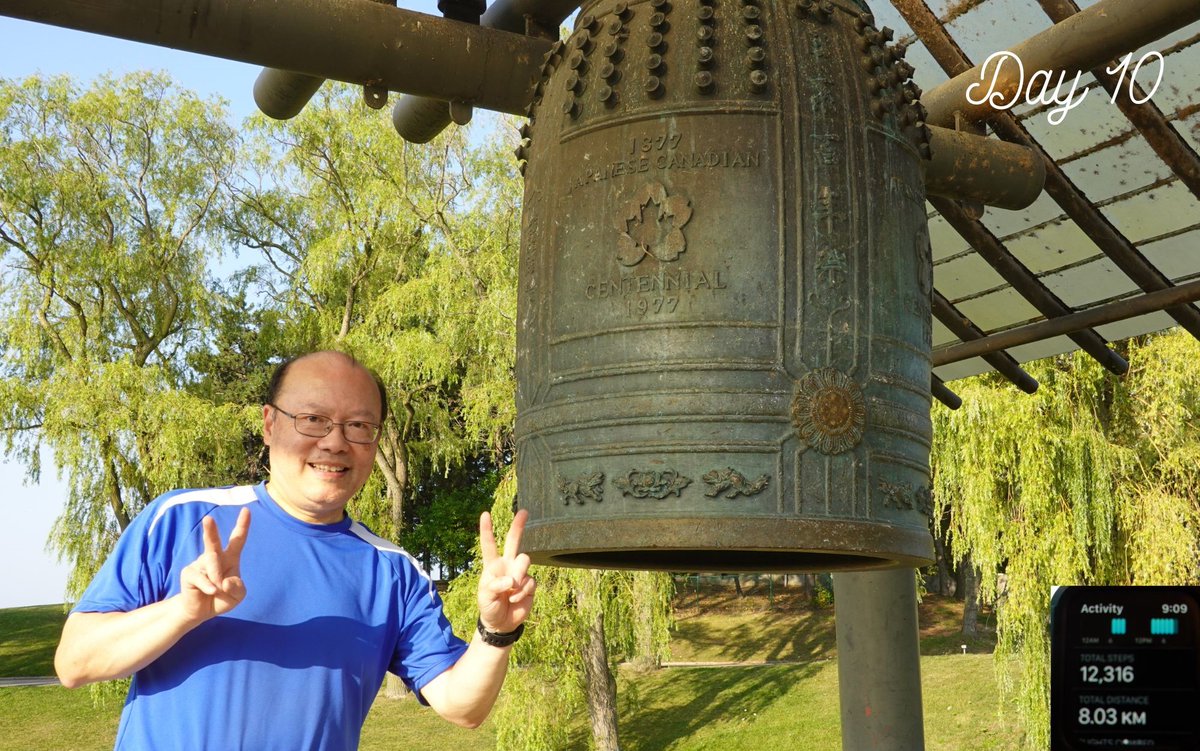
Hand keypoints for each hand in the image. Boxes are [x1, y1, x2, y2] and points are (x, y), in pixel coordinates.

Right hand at [178, 508, 250, 623]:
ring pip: (211, 564)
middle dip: (210, 530)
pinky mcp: (189, 573)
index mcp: (230, 558)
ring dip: (217, 577)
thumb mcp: (237, 595)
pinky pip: (200, 578)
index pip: (237, 539)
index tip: (246, 510)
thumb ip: (237, 587)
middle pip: (213, 542)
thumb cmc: (222, 597)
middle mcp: (214, 557)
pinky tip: (211, 591)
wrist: (202, 611)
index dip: (242, 525)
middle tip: (208, 519)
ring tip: (218, 589)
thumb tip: (225, 581)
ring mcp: (199, 564)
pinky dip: (208, 586)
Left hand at [477, 509, 535, 633]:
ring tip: (512, 589)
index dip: (487, 530)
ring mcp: (520, 573)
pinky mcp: (530, 584)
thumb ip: (495, 586)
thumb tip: (511, 580)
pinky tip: (515, 600)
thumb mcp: (485, 597)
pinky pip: (530, 581)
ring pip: (525, 560)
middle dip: (518, 526)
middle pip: (514, 541)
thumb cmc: (489, 607)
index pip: (489, 545)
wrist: (501, 623)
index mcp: (493, 565)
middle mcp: (507, 565)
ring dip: (519, 574)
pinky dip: (522, 592)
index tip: (485, 514)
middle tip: (523, 511)